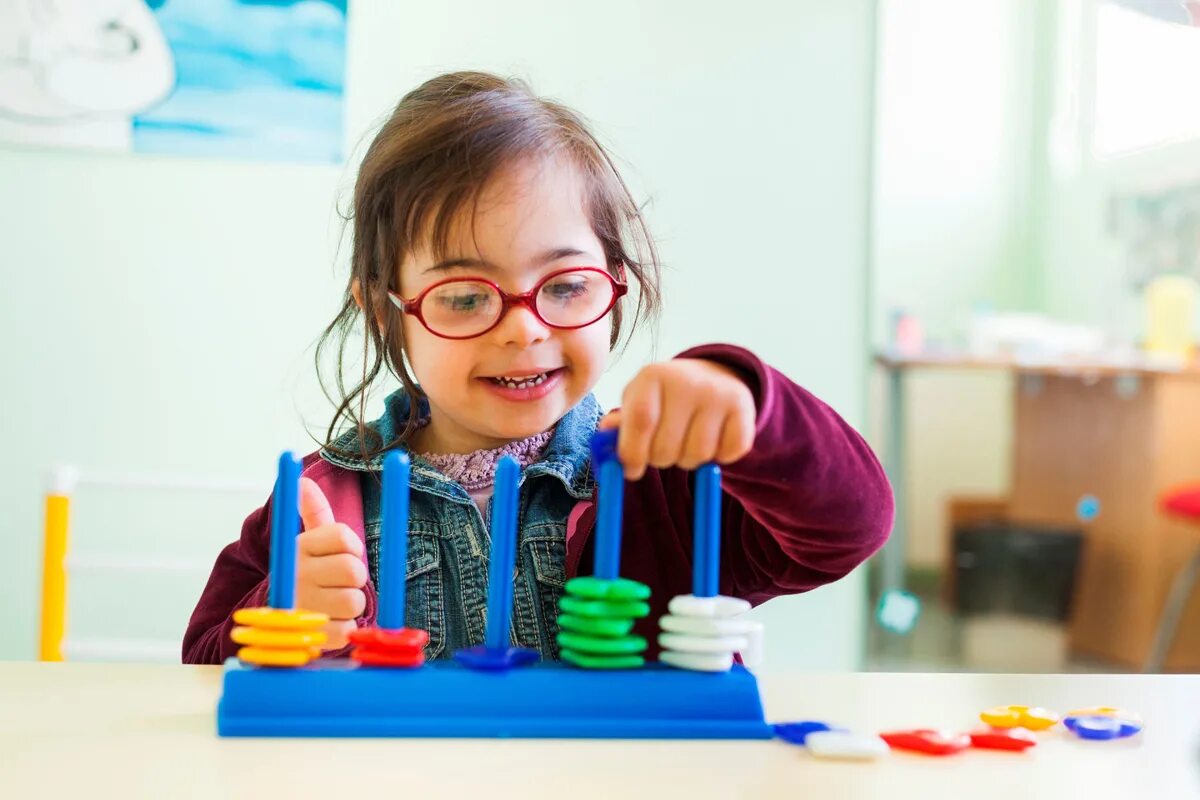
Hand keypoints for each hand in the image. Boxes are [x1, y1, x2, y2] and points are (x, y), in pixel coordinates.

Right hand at [296, 477, 367, 649]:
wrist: (276, 617)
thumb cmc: (306, 573)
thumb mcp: (308, 541)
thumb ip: (313, 511)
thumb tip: (303, 482)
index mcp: (299, 547)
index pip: (344, 537)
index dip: (353, 548)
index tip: (345, 555)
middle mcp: (297, 574)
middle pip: (354, 570)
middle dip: (355, 578)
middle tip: (341, 583)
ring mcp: (301, 606)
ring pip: (354, 601)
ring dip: (351, 605)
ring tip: (333, 603)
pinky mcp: (308, 636)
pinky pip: (348, 629)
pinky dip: (345, 629)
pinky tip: (329, 623)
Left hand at [598, 358, 755, 479]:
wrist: (713, 375)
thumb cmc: (664, 398)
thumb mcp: (638, 401)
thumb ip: (620, 424)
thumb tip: (605, 438)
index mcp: (653, 375)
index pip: (641, 421)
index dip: (633, 452)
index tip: (631, 470)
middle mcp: (687, 380)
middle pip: (667, 446)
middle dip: (660, 460)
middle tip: (663, 450)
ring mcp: (718, 393)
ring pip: (698, 454)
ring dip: (689, 461)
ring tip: (687, 442)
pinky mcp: (743, 408)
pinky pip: (729, 453)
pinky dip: (720, 458)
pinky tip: (713, 440)